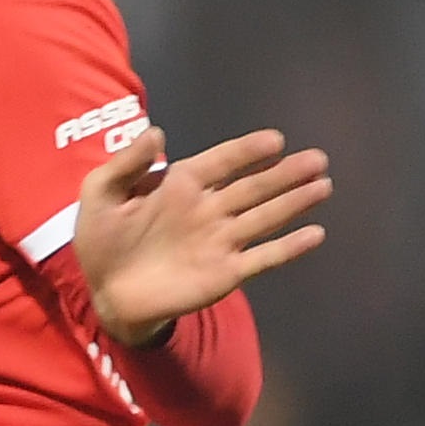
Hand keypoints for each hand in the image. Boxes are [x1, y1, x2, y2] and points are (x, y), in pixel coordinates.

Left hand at [72, 126, 328, 341]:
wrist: (106, 293)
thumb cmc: (102, 241)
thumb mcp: (101, 194)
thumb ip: (127, 164)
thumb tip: (156, 132)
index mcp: (181, 185)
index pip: (222, 162)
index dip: (247, 151)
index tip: (275, 140)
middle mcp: (209, 209)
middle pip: (254, 187)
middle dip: (286, 173)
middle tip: (318, 158)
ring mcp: (220, 241)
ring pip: (265, 217)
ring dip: (294, 203)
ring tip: (323, 185)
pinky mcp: (225, 273)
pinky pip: (262, 258)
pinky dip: (288, 248)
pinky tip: (315, 234)